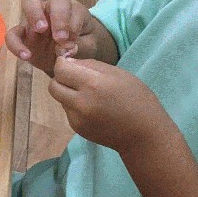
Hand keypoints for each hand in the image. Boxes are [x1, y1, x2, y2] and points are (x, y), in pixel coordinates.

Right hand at [7, 0, 93, 74]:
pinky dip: (16, 44)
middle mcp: (52, 9)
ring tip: (40, 31)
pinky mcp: (23, 35)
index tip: (70, 41)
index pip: (68, 7)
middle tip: (58, 35)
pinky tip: (26, 56)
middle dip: (55, 14)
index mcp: (71, 9)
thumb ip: (80, 47)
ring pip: (29, 4)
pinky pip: (13, 34)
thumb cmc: (83, 46)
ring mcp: (35, 19)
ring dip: (34, 15)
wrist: (72, 58)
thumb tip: (66, 49)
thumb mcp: (88, 47)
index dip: (69, 22)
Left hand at [49, 56, 170, 153]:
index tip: (71, 63)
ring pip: (60, 98)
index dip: (63, 64)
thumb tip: (67, 61)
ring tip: (90, 95)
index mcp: (93, 85)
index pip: (60, 69)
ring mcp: (77, 118)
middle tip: (77, 78)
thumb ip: (90, 65)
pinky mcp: (77, 129)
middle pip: (53, 85)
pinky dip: (75, 106)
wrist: (144, 135)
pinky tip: (93, 108)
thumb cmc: (137, 99)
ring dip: (68, 93)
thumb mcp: (118, 74)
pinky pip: (68, 111)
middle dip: (61, 78)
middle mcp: (81, 103)